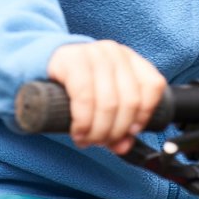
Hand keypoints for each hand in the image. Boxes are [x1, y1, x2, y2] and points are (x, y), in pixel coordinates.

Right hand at [46, 40, 167, 154]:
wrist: (45, 67)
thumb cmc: (80, 86)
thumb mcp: (105, 100)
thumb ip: (119, 123)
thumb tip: (123, 146)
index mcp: (131, 60)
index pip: (153, 86)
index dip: (143, 116)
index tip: (129, 133)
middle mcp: (115, 53)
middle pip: (130, 101)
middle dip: (116, 131)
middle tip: (101, 142)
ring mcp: (94, 53)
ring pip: (109, 102)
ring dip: (98, 130)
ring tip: (87, 140)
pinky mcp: (71, 60)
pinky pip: (84, 97)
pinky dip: (83, 121)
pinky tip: (78, 131)